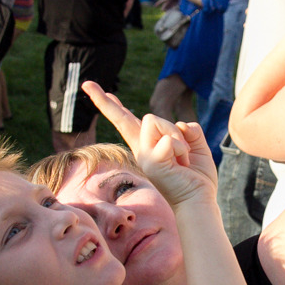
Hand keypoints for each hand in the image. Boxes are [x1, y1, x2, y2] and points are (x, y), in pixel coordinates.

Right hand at [82, 81, 217, 206]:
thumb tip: (181, 124)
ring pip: (155, 120)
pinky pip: (170, 138)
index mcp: (149, 145)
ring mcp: (144, 155)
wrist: (198, 200)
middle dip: (103, 100)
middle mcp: (142, 149)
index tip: (92, 90)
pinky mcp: (151, 161)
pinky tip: (182, 163)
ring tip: (182, 157)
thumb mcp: (196, 146)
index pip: (129, 121)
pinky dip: (182, 147)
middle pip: (123, 118)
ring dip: (176, 135)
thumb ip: (188, 130)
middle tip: (86, 84)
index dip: (111, 106)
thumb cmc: (197, 177)